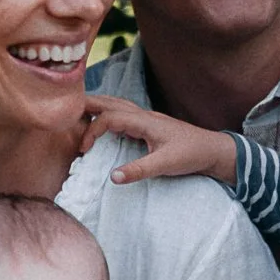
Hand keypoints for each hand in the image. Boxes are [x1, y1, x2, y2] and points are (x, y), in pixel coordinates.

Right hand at [81, 95, 236, 186]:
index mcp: (145, 121)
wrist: (214, 151)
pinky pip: (124, 114)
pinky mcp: (150, 126)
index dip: (92, 131)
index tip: (84, 150)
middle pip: (110, 102)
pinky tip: (104, 122)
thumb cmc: (192, 155)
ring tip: (79, 111)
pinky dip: (109, 113)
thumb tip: (112, 177)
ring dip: (98, 106)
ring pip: (117, 105)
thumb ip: (139, 170)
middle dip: (88, 103)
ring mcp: (148, 119)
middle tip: (65, 109)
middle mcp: (144, 115)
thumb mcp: (165, 165)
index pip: (110, 118)